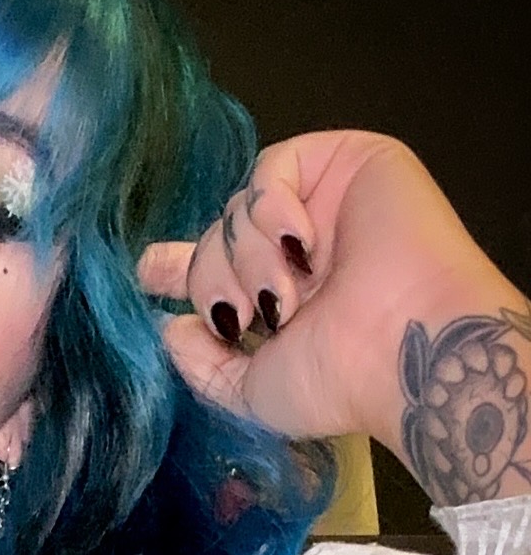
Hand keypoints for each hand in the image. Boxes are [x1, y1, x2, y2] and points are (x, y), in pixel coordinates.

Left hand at [138, 131, 530, 498]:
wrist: (407, 349)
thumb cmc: (338, 379)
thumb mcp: (252, 393)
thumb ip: (203, 366)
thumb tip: (168, 328)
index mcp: (276, 297)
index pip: (211, 267)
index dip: (174, 267)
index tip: (147, 274)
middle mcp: (295, 250)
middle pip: (212, 239)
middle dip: (213, 280)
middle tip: (250, 316)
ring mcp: (321, 204)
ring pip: (234, 209)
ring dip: (249, 259)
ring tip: (288, 296)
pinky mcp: (348, 161)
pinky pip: (272, 168)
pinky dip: (272, 208)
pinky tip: (301, 246)